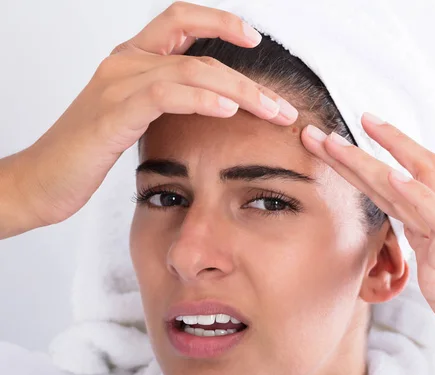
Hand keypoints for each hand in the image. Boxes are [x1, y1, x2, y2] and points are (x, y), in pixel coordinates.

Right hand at [2, 2, 297, 237]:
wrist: (41, 180)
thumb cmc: (88, 152)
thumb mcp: (133, 117)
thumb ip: (166, 100)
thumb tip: (210, 104)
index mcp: (132, 59)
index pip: (180, 21)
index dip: (219, 21)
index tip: (253, 39)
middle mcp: (125, 62)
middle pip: (199, 54)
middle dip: (248, 79)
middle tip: (282, 107)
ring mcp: (117, 84)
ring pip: (191, 71)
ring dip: (239, 92)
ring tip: (272, 112)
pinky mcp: (113, 112)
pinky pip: (165, 94)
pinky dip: (201, 99)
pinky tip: (227, 110)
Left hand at [300, 113, 434, 374]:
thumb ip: (421, 253)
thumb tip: (396, 240)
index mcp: (433, 232)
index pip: (399, 186)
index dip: (369, 160)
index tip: (337, 143)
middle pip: (402, 175)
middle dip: (360, 151)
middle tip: (319, 133)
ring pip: (418, 188)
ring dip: (375, 162)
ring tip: (340, 142)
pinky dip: (419, 197)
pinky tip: (396, 177)